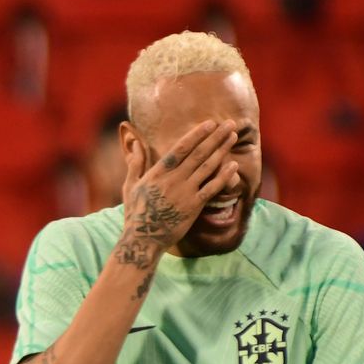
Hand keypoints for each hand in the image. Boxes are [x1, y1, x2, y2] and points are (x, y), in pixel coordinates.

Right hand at [119, 119, 238, 260]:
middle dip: (215, 137)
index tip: (210, 123)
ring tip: (233, 137)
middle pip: (198, 153)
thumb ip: (135, 163)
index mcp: (158, 172)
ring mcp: (184, 193)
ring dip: (221, 150)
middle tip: (229, 124)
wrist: (143, 240)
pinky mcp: (193, 207)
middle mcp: (173, 179)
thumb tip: (134, 142)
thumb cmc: (135, 214)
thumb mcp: (130, 185)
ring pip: (207, 167)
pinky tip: (233, 165)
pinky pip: (211, 188)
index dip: (197, 134)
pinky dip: (223, 176)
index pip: (181, 147)